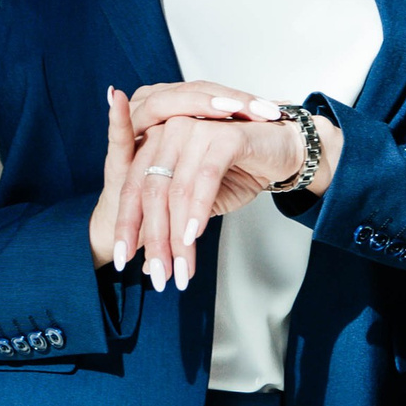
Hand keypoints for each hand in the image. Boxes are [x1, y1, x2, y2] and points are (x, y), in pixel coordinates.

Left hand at [88, 81, 339, 290]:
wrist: (283, 150)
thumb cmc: (238, 172)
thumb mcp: (198, 201)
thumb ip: (172, 221)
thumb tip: (148, 265)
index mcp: (157, 142)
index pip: (133, 188)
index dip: (127, 226)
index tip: (121, 263)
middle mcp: (171, 130)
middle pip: (151, 191)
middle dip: (153, 239)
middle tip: (159, 276)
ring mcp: (197, 128)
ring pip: (177, 189)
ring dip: (177, 236)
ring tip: (181, 268)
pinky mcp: (225, 135)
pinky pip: (205, 176)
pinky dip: (199, 209)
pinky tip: (195, 235)